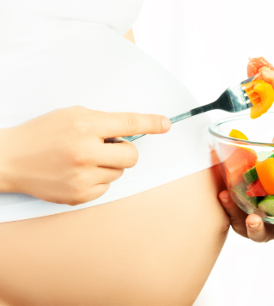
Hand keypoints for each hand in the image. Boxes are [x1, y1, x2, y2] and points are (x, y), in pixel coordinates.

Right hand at [0, 106, 170, 204]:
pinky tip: (78, 173)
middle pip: (132, 156)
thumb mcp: (72, 115)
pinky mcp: (80, 195)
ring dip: (109, 166)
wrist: (10, 159)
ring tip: (84, 160)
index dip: (151, 123)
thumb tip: (132, 131)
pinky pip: (107, 188)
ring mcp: (83, 176)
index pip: (129, 123)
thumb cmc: (42, 134)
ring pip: (120, 173)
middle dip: (124, 151)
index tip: (165, 124)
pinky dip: (98, 180)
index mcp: (85, 125)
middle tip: (108, 147)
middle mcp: (86, 152)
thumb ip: (102, 122)